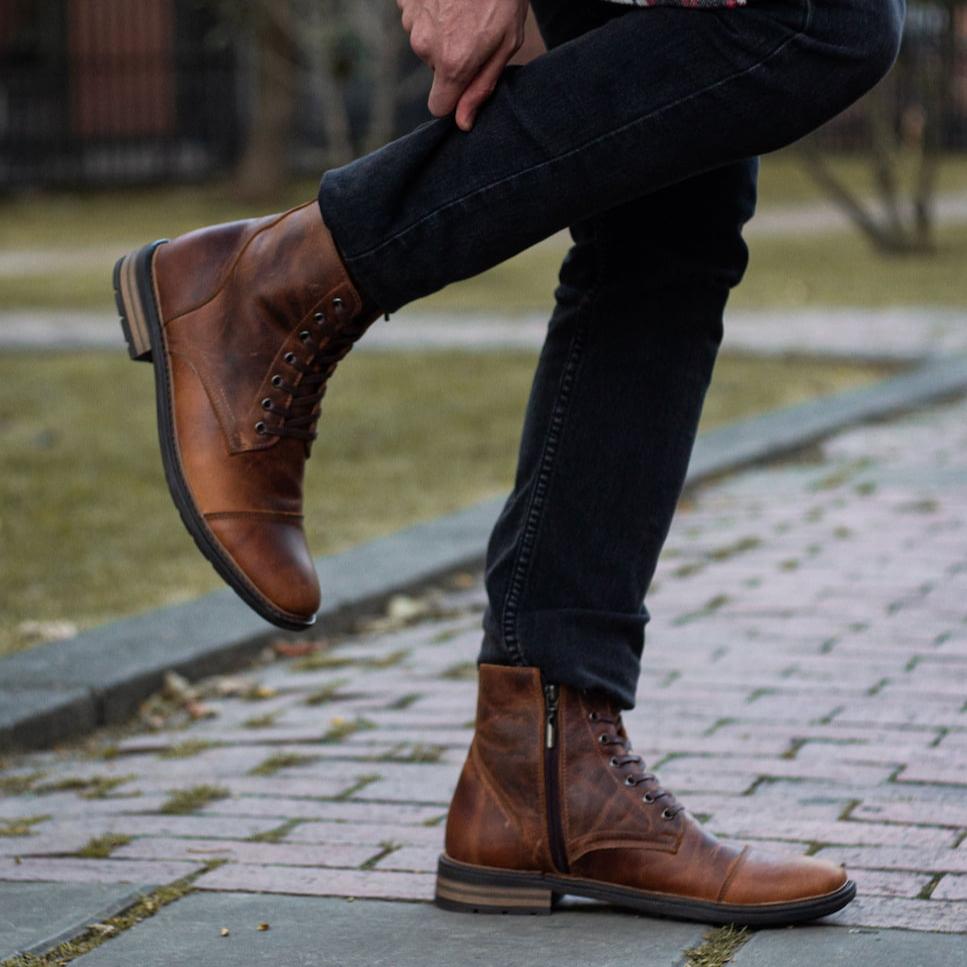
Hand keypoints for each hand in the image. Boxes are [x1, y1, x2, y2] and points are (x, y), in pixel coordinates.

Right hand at [397, 0, 528, 130]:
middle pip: (435, 71)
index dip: (454, 99)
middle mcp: (425, 46)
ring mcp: (411, 20)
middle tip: (477, 30)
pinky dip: (431, 11)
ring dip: (443, 32)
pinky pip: (417, 17)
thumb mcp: (505, 44)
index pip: (438, 107)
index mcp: (452, 64)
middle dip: (453, 58)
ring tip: (465, 7)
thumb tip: (462, 123)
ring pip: (425, 43)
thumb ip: (482, 86)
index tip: (467, 84)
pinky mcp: (405, 0)